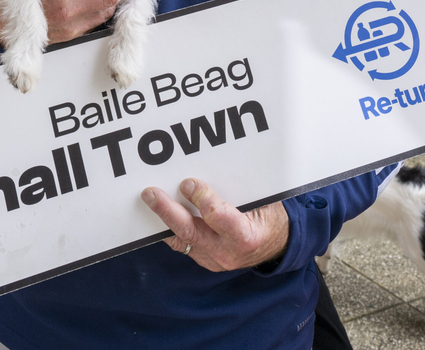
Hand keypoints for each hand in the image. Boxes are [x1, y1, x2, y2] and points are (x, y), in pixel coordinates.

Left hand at [141, 178, 288, 271]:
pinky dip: (169, 227)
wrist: (276, 247)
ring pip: (181, 239)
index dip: (202, 199)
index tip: (188, 182)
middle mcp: (227, 252)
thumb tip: (213, 165)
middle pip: (191, 231)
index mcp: (245, 236)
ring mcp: (213, 259)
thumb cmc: (269, 217)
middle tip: (151, 193)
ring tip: (148, 200)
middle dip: (168, 211)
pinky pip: (182, 243)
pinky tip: (157, 213)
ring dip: (163, 219)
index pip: (219, 217)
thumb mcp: (264, 201)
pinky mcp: (204, 259)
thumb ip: (240, 189)